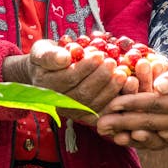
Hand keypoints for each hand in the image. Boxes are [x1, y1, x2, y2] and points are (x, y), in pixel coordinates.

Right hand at [4, 40, 131, 122]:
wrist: (46, 73)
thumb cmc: (49, 57)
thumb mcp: (42, 50)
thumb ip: (50, 55)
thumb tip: (64, 58)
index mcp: (47, 87)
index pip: (69, 78)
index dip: (85, 67)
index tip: (99, 54)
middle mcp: (59, 104)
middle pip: (83, 94)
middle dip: (101, 78)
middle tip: (113, 63)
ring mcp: (72, 112)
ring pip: (93, 105)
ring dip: (110, 90)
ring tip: (122, 73)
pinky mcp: (85, 117)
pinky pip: (101, 113)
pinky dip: (114, 103)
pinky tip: (126, 90)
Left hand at [96, 49, 167, 148]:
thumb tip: (157, 84)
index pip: (153, 105)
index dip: (130, 105)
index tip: (109, 106)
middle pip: (150, 123)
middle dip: (123, 125)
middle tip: (100, 127)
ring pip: (157, 134)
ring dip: (133, 136)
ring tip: (113, 137)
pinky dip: (152, 139)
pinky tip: (138, 139)